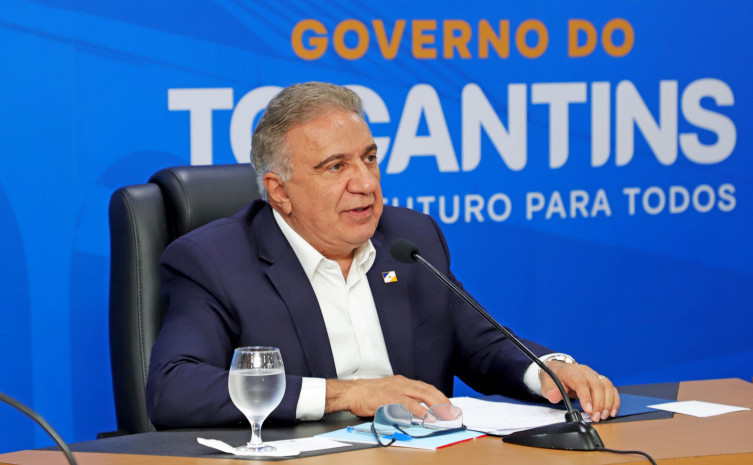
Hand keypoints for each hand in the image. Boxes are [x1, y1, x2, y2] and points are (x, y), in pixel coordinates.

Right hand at [325, 375, 450, 417]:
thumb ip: (403, 399)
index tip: (448, 406)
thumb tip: (418, 411)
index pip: (427, 387)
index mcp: (403, 382)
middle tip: (452, 412)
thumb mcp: (390, 392)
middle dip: (443, 401)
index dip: (440, 397)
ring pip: (422, 395)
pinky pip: (408, 404)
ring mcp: (396, 389)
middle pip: (428, 390)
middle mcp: (402, 383)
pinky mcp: (389, 398)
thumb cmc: (369, 395)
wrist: (352, 392)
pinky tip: (427, 417)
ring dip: (435, 406)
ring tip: (444, 416)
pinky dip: (419, 411)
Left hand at [540, 362, 619, 421]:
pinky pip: (612, 388)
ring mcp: (594, 375)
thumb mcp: (547, 384)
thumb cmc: (554, 378)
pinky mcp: (600, 380)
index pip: (581, 382)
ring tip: (604, 416)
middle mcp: (585, 372)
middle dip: (599, 403)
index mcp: (571, 371)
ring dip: (608, 402)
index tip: (588, 410)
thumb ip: (550, 390)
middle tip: (596, 417)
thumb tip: (554, 395)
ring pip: (607, 386)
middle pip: (597, 384)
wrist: (559, 370)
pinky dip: (614, 400)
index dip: (586, 396)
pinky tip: (612, 411)